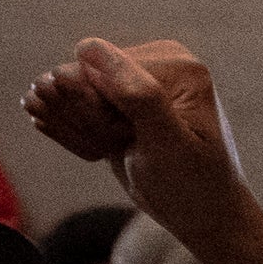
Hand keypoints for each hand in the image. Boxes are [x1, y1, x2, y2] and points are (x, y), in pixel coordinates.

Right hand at [23, 37, 256, 241]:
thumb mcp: (169, 146)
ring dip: (79, 129)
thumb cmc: (194, 186)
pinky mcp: (113, 94)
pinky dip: (74, 132)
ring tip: (119, 147)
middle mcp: (153, 60)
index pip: (91, 70)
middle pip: (71, 77)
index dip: (98, 114)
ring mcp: (131, 75)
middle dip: (87, 121)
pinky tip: (103, 148)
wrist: (202, 216)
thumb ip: (137, 95)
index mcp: (175, 64)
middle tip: (127, 146)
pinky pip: (61, 102)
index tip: (134, 140)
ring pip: (60, 91)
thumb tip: (90, 46)